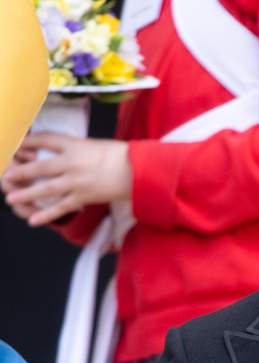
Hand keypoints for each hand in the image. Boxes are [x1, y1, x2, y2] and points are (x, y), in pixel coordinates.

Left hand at [2, 133, 130, 225]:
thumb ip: (79, 149)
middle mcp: (73, 163)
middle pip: (40, 166)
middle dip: (21, 171)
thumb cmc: (123, 156)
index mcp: (76, 145)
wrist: (140, 171)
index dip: (28, 142)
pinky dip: (47, 214)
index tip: (16, 144)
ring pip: (46, 188)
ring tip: (11, 198)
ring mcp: (78, 181)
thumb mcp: (97, 145)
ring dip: (26, 194)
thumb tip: (64, 154)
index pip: (46, 140)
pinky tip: (33, 220)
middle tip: (5, 176)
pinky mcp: (85, 196)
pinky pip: (62, 207)